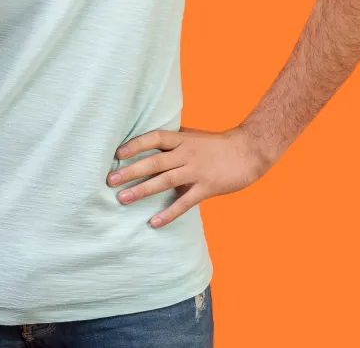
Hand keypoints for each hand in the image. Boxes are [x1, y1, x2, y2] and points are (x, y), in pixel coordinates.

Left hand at [107, 125, 270, 227]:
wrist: (249, 151)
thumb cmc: (218, 145)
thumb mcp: (194, 136)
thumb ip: (174, 140)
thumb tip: (150, 141)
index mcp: (183, 139)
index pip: (155, 137)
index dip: (136, 144)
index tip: (118, 153)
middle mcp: (187, 153)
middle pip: (154, 161)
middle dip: (130, 171)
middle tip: (110, 180)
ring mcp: (197, 170)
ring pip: (165, 181)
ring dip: (142, 190)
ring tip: (122, 199)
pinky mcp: (207, 187)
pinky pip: (184, 202)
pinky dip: (168, 214)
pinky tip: (154, 223)